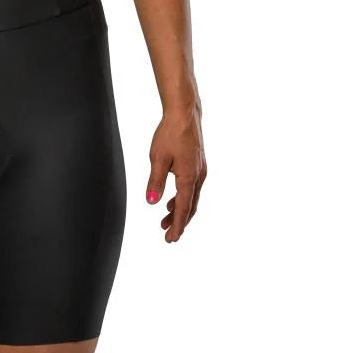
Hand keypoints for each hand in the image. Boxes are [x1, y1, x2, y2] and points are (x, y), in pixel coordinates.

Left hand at [145, 105, 205, 242]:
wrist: (184, 113)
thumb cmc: (170, 133)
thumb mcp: (157, 159)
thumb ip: (155, 181)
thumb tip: (152, 202)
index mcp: (189, 177)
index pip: (183, 208)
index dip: (177, 225)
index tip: (171, 238)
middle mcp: (198, 176)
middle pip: (190, 206)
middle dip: (179, 223)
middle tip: (168, 236)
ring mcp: (200, 170)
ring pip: (191, 198)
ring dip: (179, 211)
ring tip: (165, 222)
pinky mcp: (197, 165)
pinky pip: (192, 188)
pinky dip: (182, 199)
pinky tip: (171, 202)